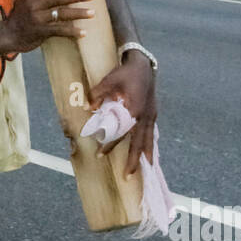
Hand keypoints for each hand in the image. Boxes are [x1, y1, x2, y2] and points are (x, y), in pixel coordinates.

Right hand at [0, 0, 93, 54]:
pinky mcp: (40, 31)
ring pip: (62, 14)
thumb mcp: (23, 1)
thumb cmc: (18, 18)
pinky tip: (83, 32)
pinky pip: (60, 30)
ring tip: (92, 13)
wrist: (6, 36)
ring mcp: (37, 18)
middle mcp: (34, 4)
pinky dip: (72, 31)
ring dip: (79, 13)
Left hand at [88, 51, 156, 177]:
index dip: (111, 143)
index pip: (122, 133)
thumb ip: (97, 94)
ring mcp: (151, 114)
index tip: (101, 153)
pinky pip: (151, 132)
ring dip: (146, 154)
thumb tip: (87, 107)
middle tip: (128, 176)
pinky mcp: (152, 112)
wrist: (143, 64)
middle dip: (135, 160)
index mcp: (134, 110)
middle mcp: (145, 115)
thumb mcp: (108, 80)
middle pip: (140, 142)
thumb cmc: (124, 72)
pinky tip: (150, 153)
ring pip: (149, 139)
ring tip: (147, 169)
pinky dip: (150, 144)